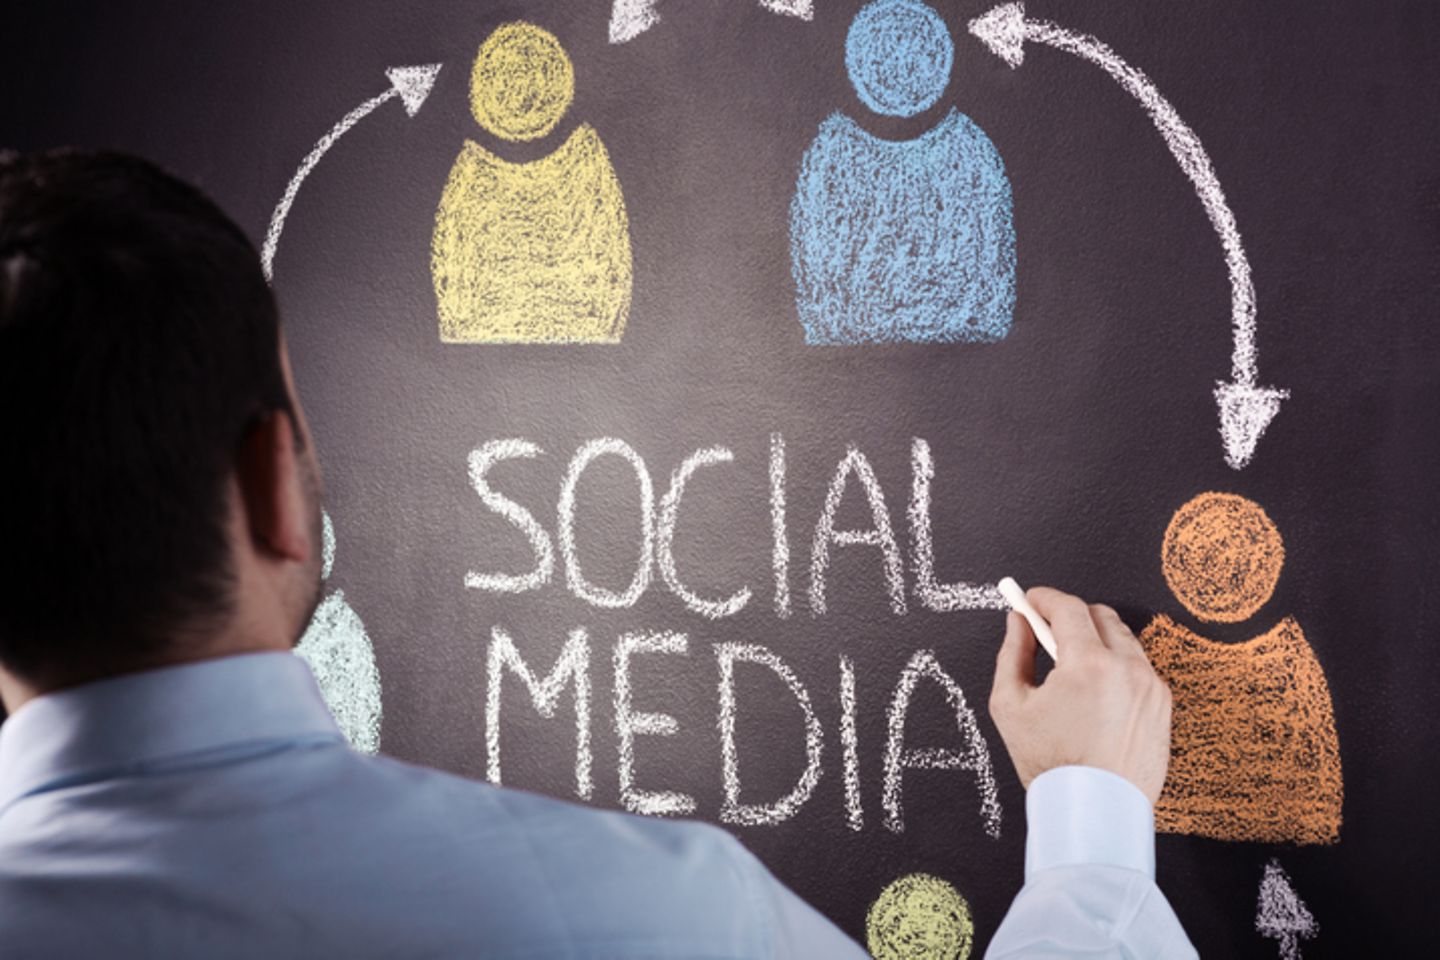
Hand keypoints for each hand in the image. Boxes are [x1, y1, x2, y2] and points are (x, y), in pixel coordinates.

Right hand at [988, 586, 1172, 804]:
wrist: (1094, 812)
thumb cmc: (1050, 764)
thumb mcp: (1011, 706)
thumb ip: (1012, 654)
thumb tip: (1018, 623)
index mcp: (1089, 665)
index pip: (1068, 608)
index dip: (1044, 599)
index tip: (1030, 600)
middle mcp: (1128, 669)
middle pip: (1100, 615)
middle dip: (1071, 616)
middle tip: (1048, 633)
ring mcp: (1151, 687)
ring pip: (1123, 640)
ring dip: (1096, 641)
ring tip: (1072, 669)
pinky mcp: (1163, 706)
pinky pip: (1138, 669)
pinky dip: (1116, 668)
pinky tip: (1096, 693)